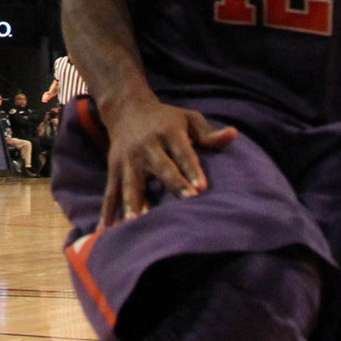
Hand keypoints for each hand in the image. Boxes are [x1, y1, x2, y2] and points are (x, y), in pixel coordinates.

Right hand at [97, 94, 231, 228]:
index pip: (183, 152)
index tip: (201, 188)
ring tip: (134, 223)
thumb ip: (209, 134)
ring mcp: (128, 159)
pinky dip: (107, 213)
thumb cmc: (166, 118)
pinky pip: (110, 193)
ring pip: (131, 183)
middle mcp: (147, 145)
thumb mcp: (189, 118)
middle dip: (173, 184)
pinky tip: (106, 233)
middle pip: (161, 167)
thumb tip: (233, 135)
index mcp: (168, 132)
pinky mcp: (113, 170)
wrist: (126, 108)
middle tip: (185, 201)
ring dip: (133, 203)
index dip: (192, 170)